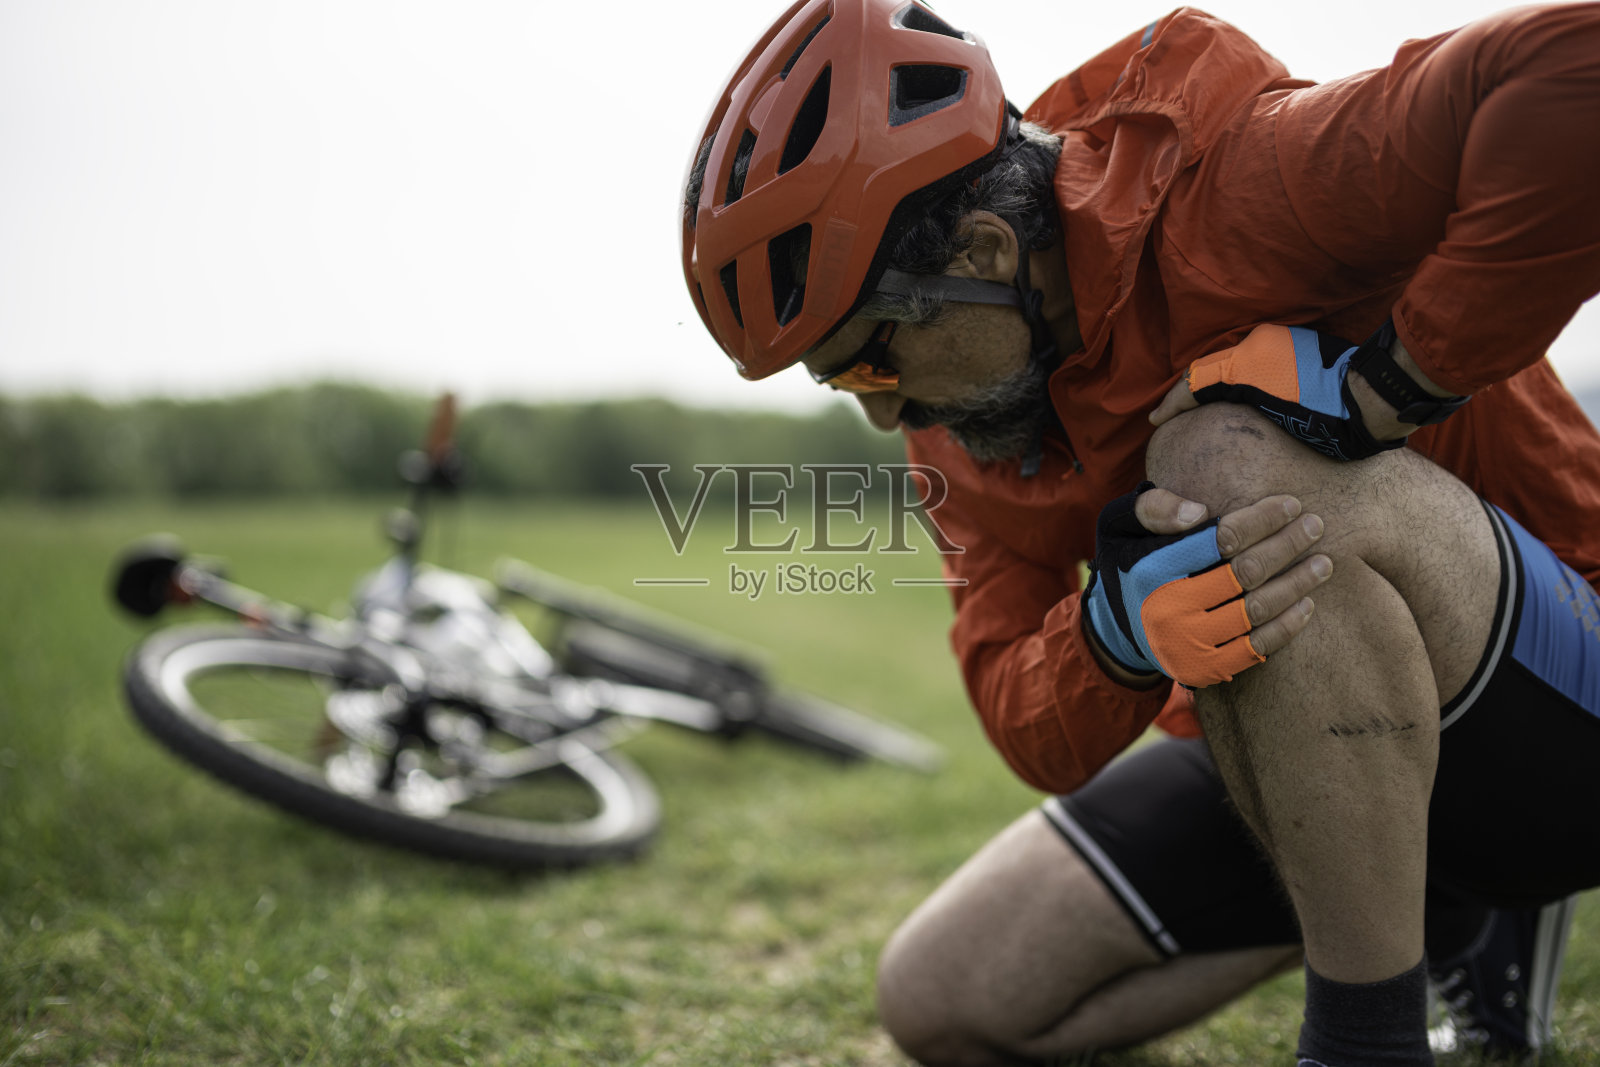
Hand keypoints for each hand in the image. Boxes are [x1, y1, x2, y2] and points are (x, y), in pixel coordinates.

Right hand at [1082, 483, 1331, 687]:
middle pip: (1246, 572)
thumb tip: (1199, 512)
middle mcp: (1170, 607)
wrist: (1114, 632)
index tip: (1291, 504)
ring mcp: (1189, 642)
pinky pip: (1256, 648)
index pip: (1222, 538)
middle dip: (1287, 545)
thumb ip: (1154, 508)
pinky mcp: (1204, 668)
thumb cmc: (1129, 564)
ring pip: (1257, 610)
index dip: (1262, 519)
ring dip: (1297, 585)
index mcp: (1153, 566)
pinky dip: (1286, 627)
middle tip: (1316, 525)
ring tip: (1324, 563)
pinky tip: (1307, 604)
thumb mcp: (1121, 525)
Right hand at [1149, 324, 1463, 460]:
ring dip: (1214, 384)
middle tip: (1172, 413)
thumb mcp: (1269, 420)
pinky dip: (1238, 377)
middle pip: (1210, 368)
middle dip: (1188, 390)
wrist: (1374, 401)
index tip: (1157, 420)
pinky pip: (1255, 359)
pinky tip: (1237, 396)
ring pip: (1232, 362)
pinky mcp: (1296, 345)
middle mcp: (1258, 344)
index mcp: (1246, 361)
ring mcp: (1278, 342)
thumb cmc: (1327, 421)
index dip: (1172, 402)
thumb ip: (1230, 404)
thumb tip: (1203, 406)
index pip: (1195, 380)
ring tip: (1200, 407)